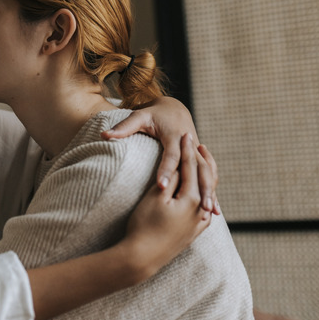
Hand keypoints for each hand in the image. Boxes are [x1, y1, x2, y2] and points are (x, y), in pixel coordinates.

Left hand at [101, 96, 220, 214]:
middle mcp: (190, 144)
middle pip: (197, 167)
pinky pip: (208, 175)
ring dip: (210, 192)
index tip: (162, 187)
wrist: (173, 107)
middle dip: (200, 187)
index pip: (171, 155)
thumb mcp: (139, 116)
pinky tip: (213, 209)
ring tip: (210, 212)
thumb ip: (123, 127)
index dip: (166, 170)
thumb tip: (104, 135)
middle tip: (200, 206)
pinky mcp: (199, 158)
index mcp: (174, 135)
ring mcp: (197, 152)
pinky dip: (211, 191)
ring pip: (208, 173)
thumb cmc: (153, 113)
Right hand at [121, 134, 211, 281]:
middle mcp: (199, 211)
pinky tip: (203, 195)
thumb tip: (182, 166)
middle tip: (196, 142)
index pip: (190, 167)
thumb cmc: (144, 225)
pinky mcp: (193, 233)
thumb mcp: (155, 198)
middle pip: (203, 179)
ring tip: (203, 163)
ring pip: (206, 194)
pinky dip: (204, 197)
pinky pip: (204, 210)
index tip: (185, 134)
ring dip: (205, 177)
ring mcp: (198, 224)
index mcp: (191, 199)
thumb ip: (171, 180)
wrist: (141, 257)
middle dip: (199, 160)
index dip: (187, 149)